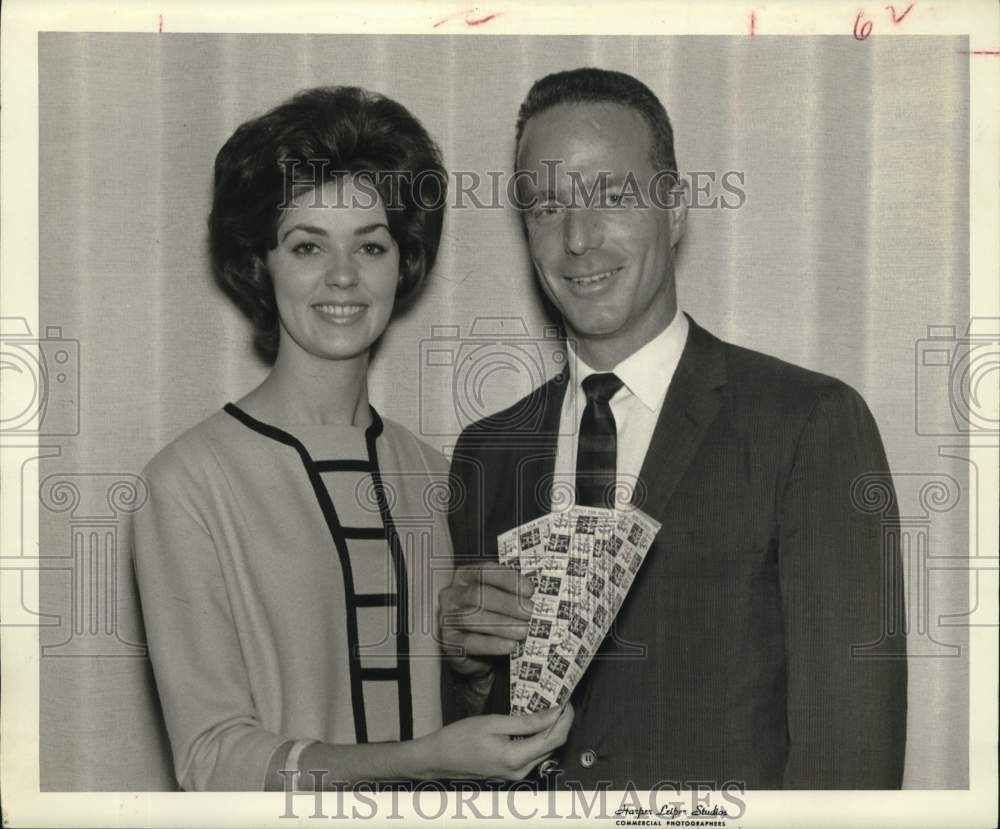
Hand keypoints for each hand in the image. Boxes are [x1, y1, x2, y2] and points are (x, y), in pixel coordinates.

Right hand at [418, 705, 573, 780]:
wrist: (439, 758)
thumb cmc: (461, 737)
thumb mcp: (493, 722)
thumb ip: (526, 721)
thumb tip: (554, 714)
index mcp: (515, 758)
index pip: (554, 738)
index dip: (565, 719)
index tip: (567, 700)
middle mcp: (520, 771)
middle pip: (553, 746)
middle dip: (561, 723)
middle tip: (560, 700)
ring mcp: (516, 774)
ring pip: (545, 751)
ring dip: (551, 730)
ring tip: (550, 708)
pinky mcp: (511, 772)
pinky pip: (533, 754)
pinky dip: (539, 738)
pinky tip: (535, 723)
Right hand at [439, 563, 535, 676]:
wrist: (477, 651)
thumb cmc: (492, 617)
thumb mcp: (501, 601)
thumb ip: (514, 595)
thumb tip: (539, 597)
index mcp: (467, 576)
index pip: (485, 571)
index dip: (508, 579)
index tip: (530, 590)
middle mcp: (453, 594)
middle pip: (477, 594)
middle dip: (507, 603)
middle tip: (530, 613)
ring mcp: (447, 617)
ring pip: (471, 618)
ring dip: (502, 624)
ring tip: (523, 631)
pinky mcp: (448, 642)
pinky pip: (468, 643)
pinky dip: (491, 644)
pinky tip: (509, 645)